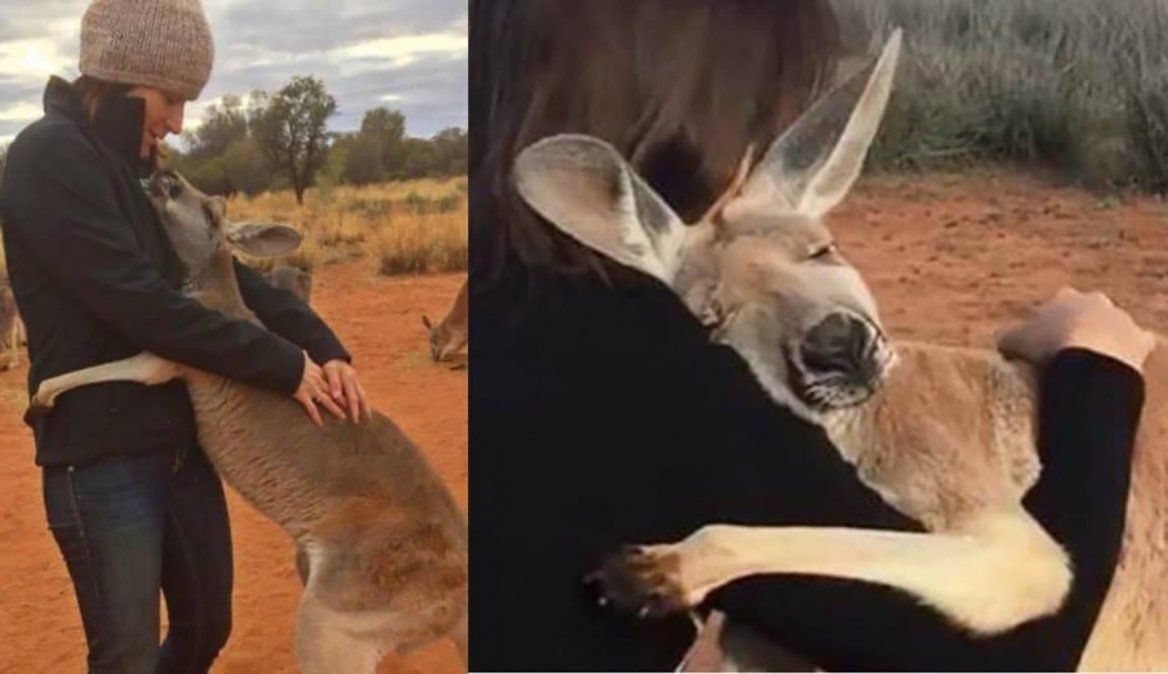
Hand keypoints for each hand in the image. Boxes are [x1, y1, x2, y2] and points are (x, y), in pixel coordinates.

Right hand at [294, 352, 346, 425]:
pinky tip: (319, 423)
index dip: (342, 388)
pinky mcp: (302, 394)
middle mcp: (317, 381)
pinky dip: (315, 416)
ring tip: (343, 417)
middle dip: (343, 400)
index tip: (350, 394)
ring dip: (335, 409)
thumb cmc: (291, 359)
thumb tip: (304, 352)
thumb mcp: (302, 357)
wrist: (285, 362)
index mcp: (318, 372)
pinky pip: (311, 407)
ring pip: (327, 400)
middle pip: (334, 392)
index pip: (333, 382)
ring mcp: (311, 388)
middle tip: (352, 408)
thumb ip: (305, 357)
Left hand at [322, 359, 370, 422]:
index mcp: (349, 378)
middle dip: (363, 410)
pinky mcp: (356, 383)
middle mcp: (355, 381)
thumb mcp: (330, 370)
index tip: (354, 419)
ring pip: (363, 396)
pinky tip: (364, 410)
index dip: (354, 409)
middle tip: (363, 422)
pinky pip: (361, 394)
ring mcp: (357, 382)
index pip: (353, 397)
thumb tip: (336, 396)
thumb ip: (334, 382)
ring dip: (366, 407)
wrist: (336, 358)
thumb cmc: (331, 365)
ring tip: (368, 418)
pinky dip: (363, 403)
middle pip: (361, 398)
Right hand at [997, 287, 1155, 372]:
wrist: (1090, 359)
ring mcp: (1120, 319)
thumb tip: (997, 340)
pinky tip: (1121, 361)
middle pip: (1089, 306)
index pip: (1059, 298)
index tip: (1046, 331)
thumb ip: (1007, 336)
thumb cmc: (1050, 346)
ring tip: (1094, 357)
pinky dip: (1133, 348)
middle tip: (1070, 341)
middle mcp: (1096, 301)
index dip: (1052, 315)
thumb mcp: (1016, 340)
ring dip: (1107, 335)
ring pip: (1114, 323)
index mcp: (1066, 297)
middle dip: (1082, 319)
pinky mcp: (1139, 339)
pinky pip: (1140, 342)